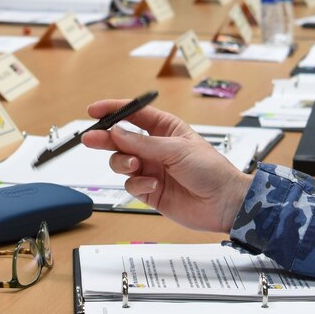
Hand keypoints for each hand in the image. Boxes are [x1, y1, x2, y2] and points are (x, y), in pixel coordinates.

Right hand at [85, 100, 248, 232]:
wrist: (223, 203)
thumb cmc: (211, 170)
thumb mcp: (177, 149)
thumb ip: (143, 143)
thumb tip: (116, 132)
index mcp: (166, 129)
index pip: (134, 114)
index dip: (114, 110)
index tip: (95, 110)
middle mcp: (156, 148)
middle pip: (121, 138)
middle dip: (105, 137)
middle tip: (91, 138)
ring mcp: (151, 169)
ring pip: (121, 162)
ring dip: (124, 163)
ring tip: (136, 166)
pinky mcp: (150, 191)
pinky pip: (131, 184)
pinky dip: (138, 184)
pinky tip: (153, 186)